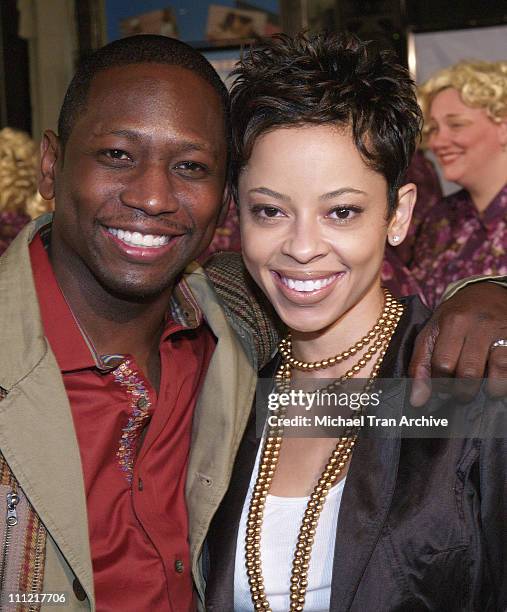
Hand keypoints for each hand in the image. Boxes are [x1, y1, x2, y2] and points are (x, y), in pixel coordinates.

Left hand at [409, 282, 506, 405]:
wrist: (487, 292)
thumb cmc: (455, 317)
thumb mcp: (432, 332)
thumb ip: (420, 365)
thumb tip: (417, 401)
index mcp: (452, 322)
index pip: (442, 365)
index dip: (438, 384)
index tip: (439, 388)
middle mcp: (478, 324)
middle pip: (468, 373)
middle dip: (461, 392)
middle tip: (459, 392)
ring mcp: (501, 331)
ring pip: (495, 373)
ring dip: (485, 391)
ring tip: (478, 389)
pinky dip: (502, 383)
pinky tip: (494, 383)